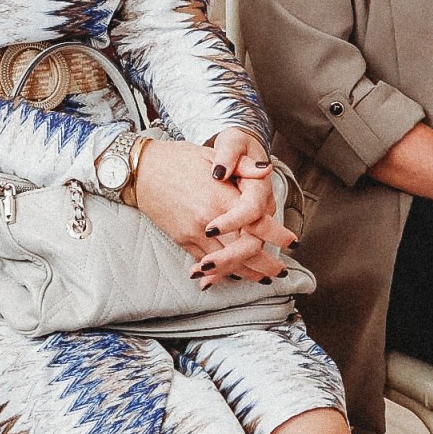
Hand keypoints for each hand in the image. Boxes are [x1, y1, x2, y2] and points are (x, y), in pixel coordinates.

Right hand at [132, 136, 289, 285]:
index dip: (277, 235)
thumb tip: (266, 169)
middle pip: (246, 250)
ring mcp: (194, 233)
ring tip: (263, 278)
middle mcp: (210, 220)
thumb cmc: (177, 159)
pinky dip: (222, 272)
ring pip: (227, 262)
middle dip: (267, 264)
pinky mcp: (182, 239)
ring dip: (248, 273)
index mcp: (222, 197)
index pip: (257, 224)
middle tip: (280, 271)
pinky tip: (233, 274)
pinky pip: (206, 263)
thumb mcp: (210, 155)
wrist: (141, 170)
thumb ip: (242, 166)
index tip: (291, 241)